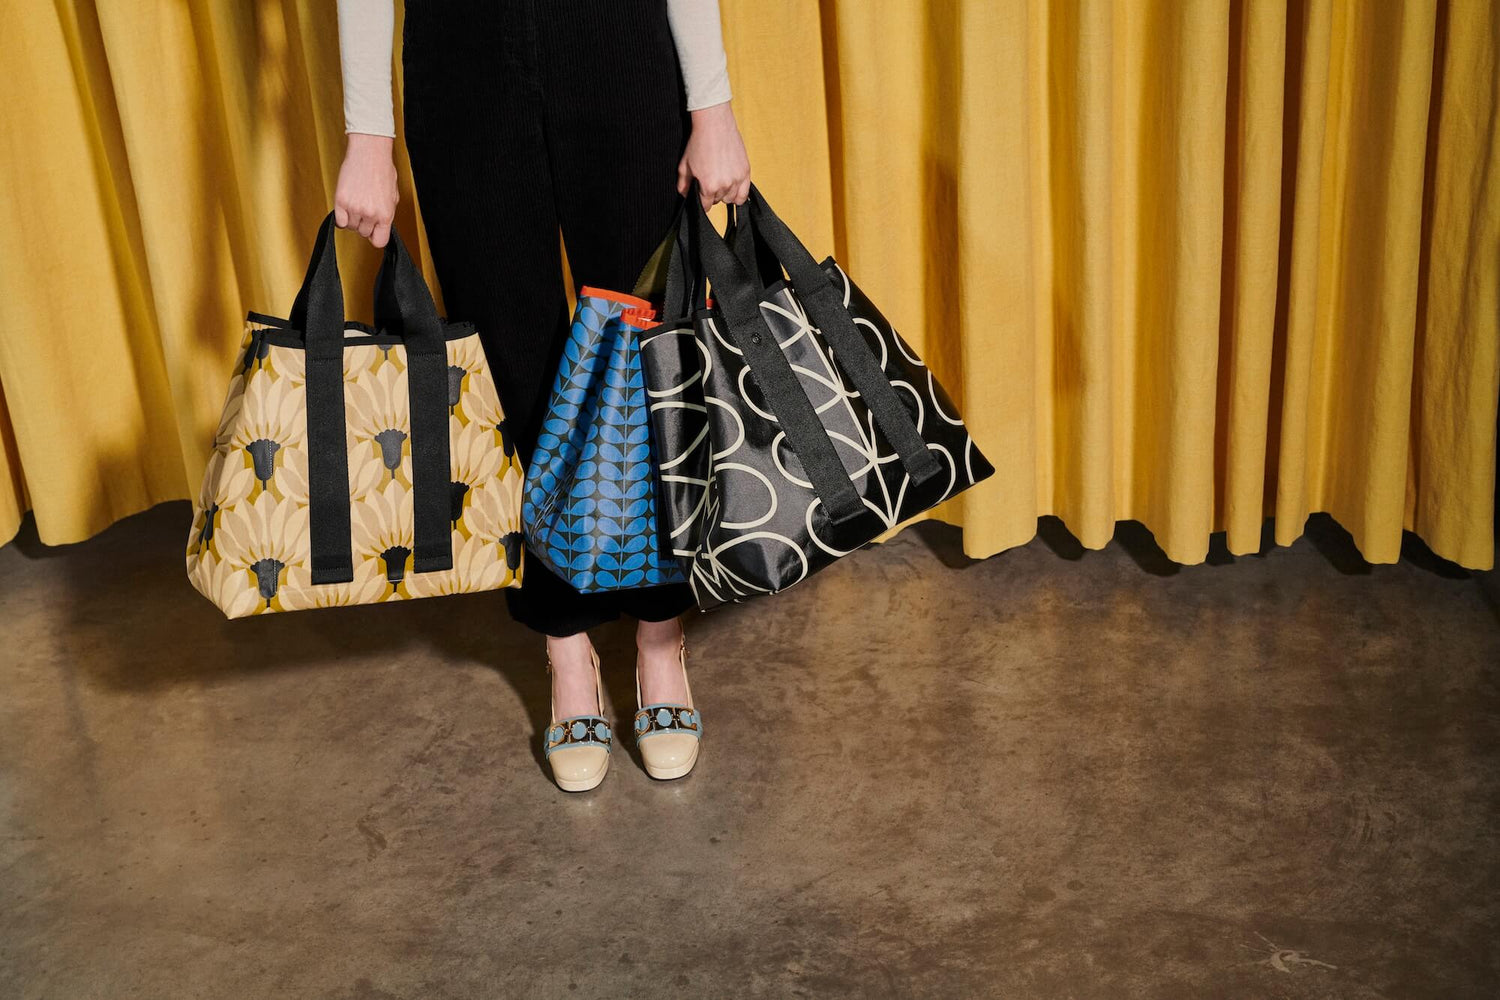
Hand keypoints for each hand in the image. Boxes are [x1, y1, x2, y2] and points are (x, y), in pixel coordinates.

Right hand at [334, 133, 398, 247]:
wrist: (369, 153)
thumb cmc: (382, 170)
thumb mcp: (393, 196)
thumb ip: (386, 213)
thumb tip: (381, 225)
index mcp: (386, 214)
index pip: (379, 241)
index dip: (376, 237)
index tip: (374, 232)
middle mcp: (370, 213)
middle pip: (364, 233)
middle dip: (364, 223)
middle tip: (365, 208)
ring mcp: (355, 208)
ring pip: (351, 227)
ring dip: (353, 219)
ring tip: (357, 203)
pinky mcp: (341, 201)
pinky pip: (339, 221)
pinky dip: (342, 217)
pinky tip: (347, 207)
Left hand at [677, 102, 750, 211]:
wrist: (714, 124)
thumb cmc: (699, 142)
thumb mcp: (684, 165)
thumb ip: (683, 184)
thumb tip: (684, 195)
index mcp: (708, 186)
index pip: (705, 206)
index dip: (701, 202)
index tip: (701, 195)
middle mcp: (724, 185)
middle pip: (718, 201)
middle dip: (712, 194)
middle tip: (709, 180)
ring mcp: (737, 179)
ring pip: (731, 199)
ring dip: (725, 193)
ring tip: (720, 181)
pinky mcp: (746, 171)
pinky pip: (744, 194)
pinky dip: (738, 194)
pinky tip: (733, 187)